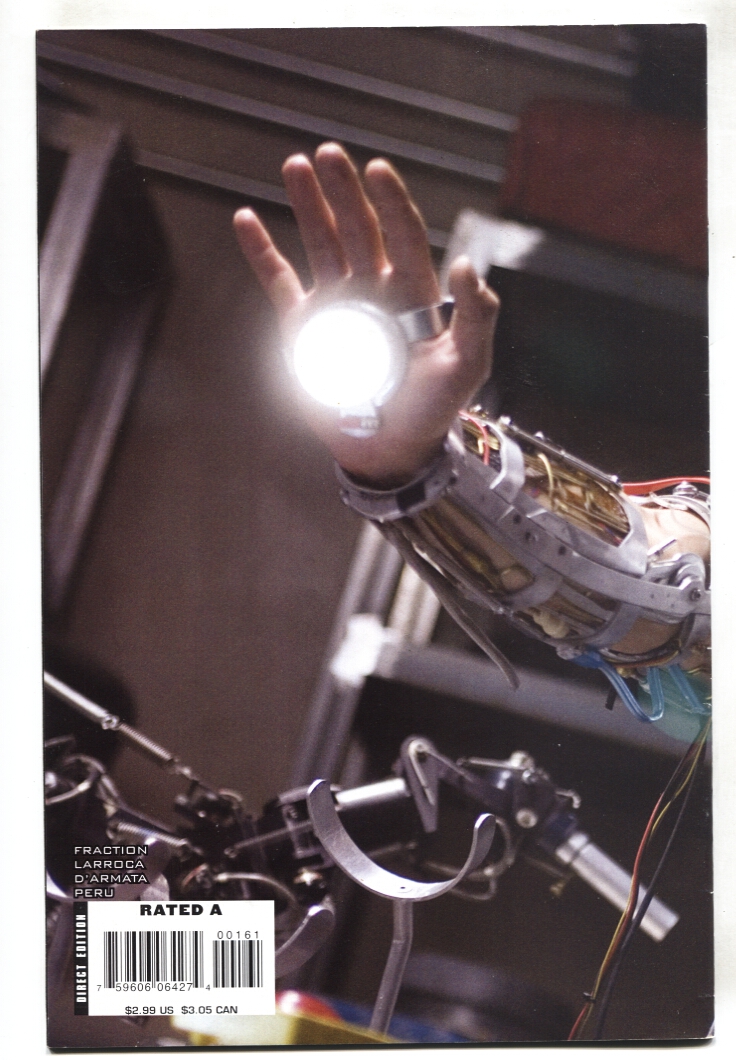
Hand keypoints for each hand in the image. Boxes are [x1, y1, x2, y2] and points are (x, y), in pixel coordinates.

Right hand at [234, 143, 498, 486]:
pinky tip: (246, 219)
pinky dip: (262, 252)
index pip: (403, 236)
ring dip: (307, 204)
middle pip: (358, 228)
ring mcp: (337, 303)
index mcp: (414, 293)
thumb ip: (476, 319)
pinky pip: (280, 280)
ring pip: (320, 243)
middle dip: (343, 191)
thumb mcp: (466, 367)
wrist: (388, 448)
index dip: (391, 203)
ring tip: (295, 165)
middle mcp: (374, 289)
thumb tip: (465, 266)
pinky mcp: (305, 325)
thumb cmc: (432, 409)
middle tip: (328, 154)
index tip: (377, 169)